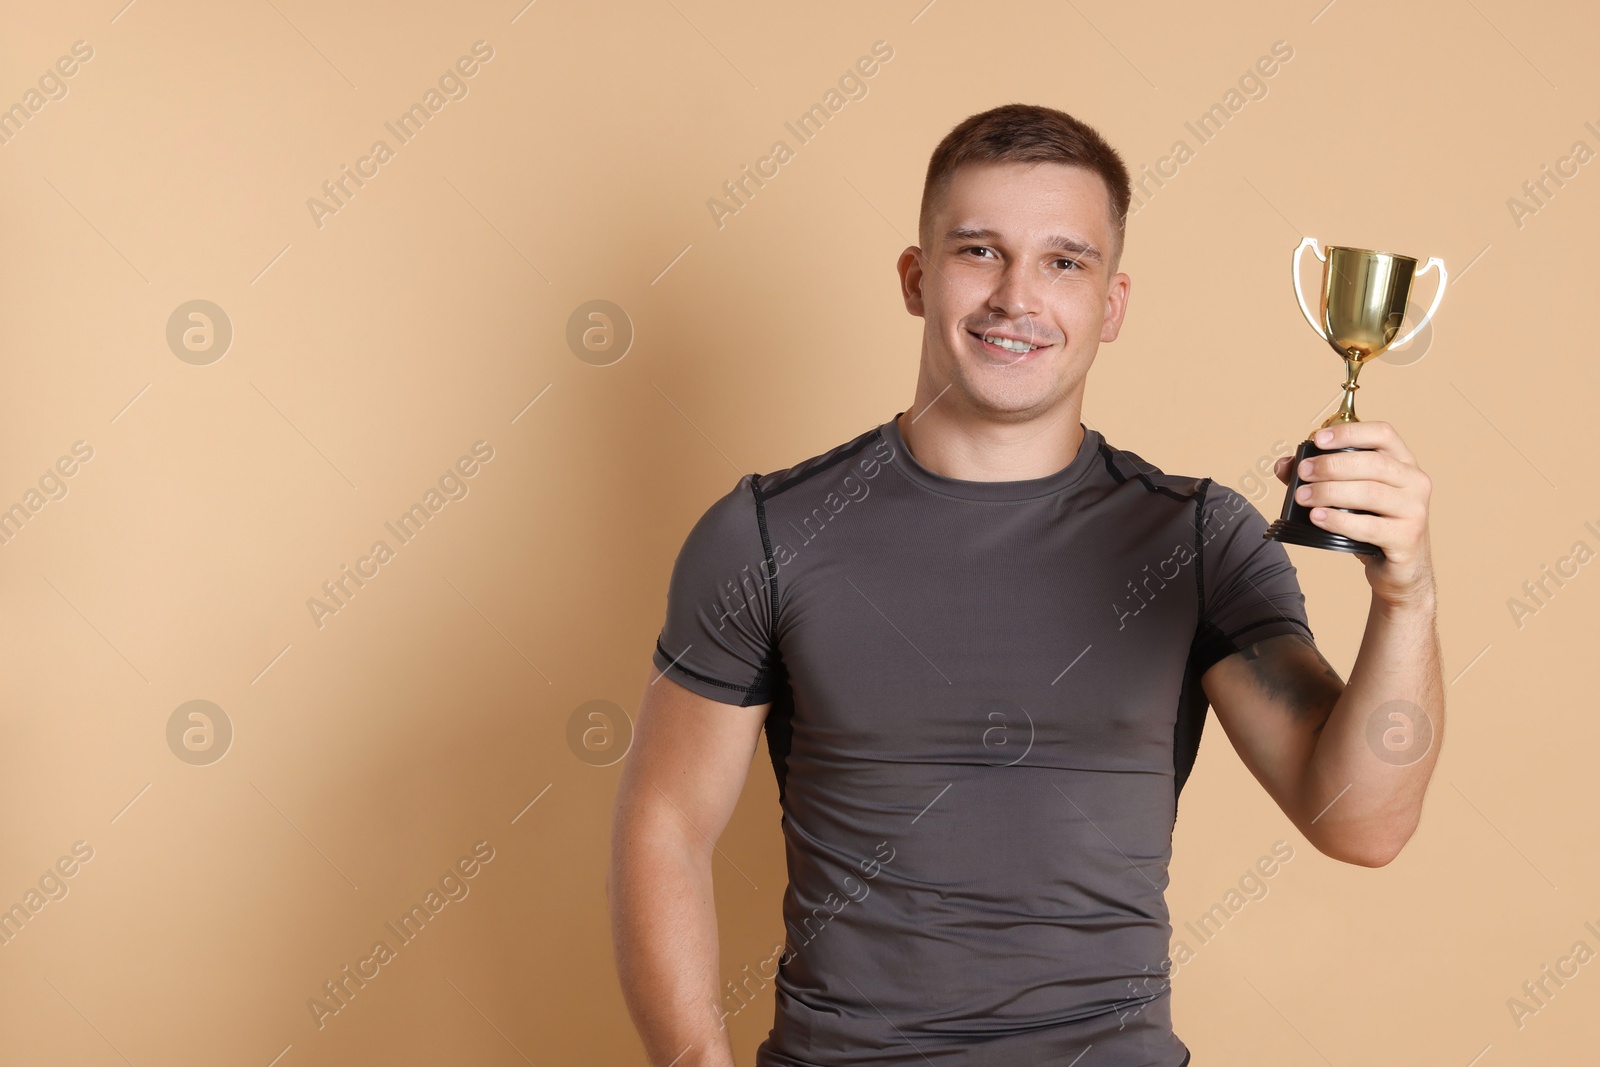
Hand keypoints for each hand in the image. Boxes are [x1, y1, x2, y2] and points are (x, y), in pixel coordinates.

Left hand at [1273, 421, 1434, 606]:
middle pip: (1373, 463)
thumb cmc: (1372, 524)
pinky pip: (1369, 526)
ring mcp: (1414, 510)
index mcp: (1403, 462)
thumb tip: (1283, 465)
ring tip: (1302, 497)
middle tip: (1303, 472)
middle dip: (1332, 465)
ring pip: (1370, 493)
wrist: (1400, 568)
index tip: (1317, 439)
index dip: (1350, 432)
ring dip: (1330, 492)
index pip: (1383, 434)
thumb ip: (1317, 476)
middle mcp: (1415, 481)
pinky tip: (1317, 517)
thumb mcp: (1348, 496)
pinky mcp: (1407, 538)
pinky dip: (1338, 520)